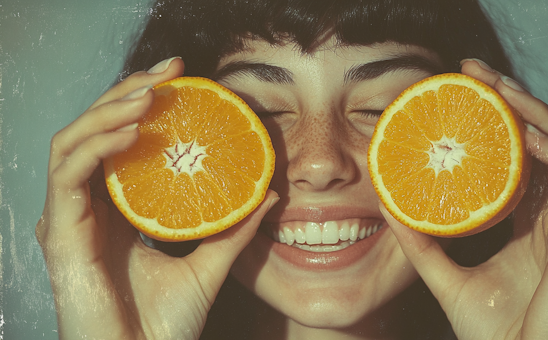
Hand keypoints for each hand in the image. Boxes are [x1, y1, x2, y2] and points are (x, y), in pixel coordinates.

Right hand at [36, 57, 278, 338]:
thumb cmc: (165, 325)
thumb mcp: (208, 265)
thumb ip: (234, 228)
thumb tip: (269, 194)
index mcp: (116, 211)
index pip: (120, 141)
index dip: (143, 104)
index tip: (182, 81)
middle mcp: (87, 208)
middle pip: (95, 131)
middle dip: (128, 92)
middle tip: (170, 71)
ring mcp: (68, 219)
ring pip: (73, 141)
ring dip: (110, 111)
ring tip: (150, 95)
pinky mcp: (59, 234)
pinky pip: (68, 174)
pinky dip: (97, 146)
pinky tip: (132, 132)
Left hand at [383, 59, 547, 339]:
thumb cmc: (490, 331)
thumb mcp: (445, 275)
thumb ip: (421, 242)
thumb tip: (388, 204)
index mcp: (529, 221)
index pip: (521, 156)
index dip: (500, 120)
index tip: (466, 91)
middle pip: (545, 142)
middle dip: (516, 101)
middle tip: (479, 74)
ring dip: (540, 115)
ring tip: (502, 92)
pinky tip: (530, 135)